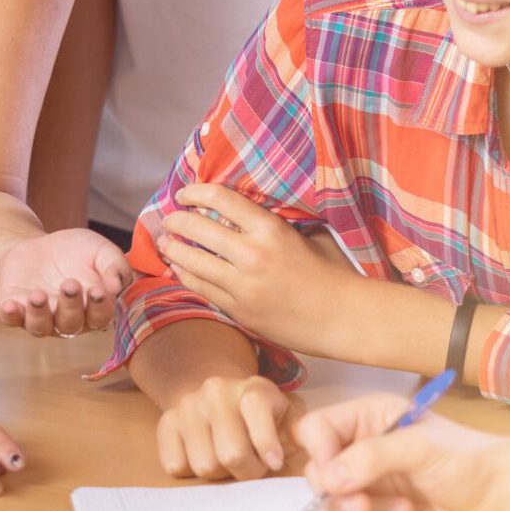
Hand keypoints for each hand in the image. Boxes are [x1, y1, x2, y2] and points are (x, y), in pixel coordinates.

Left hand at [0, 227, 129, 335]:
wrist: (39, 246)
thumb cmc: (76, 252)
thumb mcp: (100, 250)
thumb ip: (115, 265)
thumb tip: (116, 286)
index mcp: (92, 308)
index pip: (100, 316)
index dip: (100, 307)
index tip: (98, 291)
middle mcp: (67, 319)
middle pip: (70, 323)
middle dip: (70, 305)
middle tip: (70, 284)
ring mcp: (40, 316)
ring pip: (40, 327)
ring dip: (39, 314)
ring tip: (38, 296)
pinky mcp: (15, 308)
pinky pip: (11, 319)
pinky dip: (11, 315)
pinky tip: (11, 305)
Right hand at [154, 373, 295, 479]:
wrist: (214, 391)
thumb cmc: (257, 414)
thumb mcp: (284, 413)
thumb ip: (301, 431)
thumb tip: (314, 451)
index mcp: (252, 387)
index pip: (256, 412)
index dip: (267, 445)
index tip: (274, 462)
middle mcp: (216, 391)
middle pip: (231, 454)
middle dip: (247, 470)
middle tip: (253, 465)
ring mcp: (188, 406)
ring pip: (204, 465)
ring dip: (220, 473)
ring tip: (228, 458)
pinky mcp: (166, 423)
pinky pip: (176, 465)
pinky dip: (191, 470)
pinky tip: (204, 454)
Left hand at [156, 185, 363, 354]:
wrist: (343, 318)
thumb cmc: (333, 273)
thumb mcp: (311, 233)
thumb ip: (280, 221)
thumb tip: (252, 210)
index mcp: (270, 229)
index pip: (220, 199)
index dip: (195, 192)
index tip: (185, 193)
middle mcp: (251, 255)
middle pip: (197, 229)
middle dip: (176, 221)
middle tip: (170, 219)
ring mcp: (241, 286)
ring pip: (191, 262)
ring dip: (173, 249)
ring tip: (166, 243)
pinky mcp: (238, 311)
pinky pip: (201, 289)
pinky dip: (187, 275)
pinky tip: (181, 269)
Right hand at [294, 392, 509, 510]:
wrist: (503, 498)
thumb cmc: (466, 460)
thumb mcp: (418, 448)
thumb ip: (370, 458)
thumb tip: (328, 479)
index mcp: (368, 418)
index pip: (316, 431)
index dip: (318, 454)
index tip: (334, 479)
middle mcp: (364, 449)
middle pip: (320, 475)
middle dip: (344, 496)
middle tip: (366, 505)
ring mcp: (374, 484)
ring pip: (342, 508)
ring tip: (411, 510)